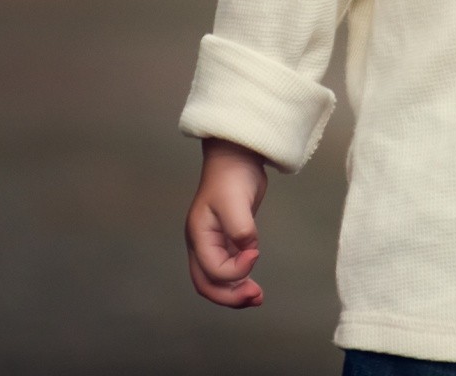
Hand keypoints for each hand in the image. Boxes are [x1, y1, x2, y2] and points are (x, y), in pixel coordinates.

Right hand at [186, 138, 269, 306]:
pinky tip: (253, 284)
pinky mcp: (226, 241)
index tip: (255, 253)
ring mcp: (213, 244)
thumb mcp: (235, 203)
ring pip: (216, 281)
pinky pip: (228, 270)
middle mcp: (202, 244)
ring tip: (257, 297)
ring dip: (235, 293)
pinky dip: (239, 281)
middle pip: (207, 284)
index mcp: (199, 236)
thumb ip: (241, 230)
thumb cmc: (231, 177)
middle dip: (230, 297)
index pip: (213, 270)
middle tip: (255, 297)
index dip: (235, 271)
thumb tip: (248, 251)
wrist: (236, 157)